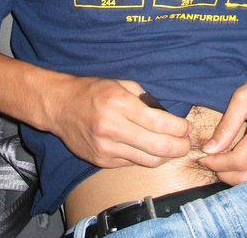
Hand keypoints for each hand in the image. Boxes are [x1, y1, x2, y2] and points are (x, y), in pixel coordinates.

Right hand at [49, 76, 190, 168]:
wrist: (59, 106)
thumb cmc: (92, 91)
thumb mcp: (120, 84)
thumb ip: (144, 99)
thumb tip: (167, 116)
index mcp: (119, 104)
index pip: (160, 122)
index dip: (179, 128)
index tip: (186, 127)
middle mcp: (112, 128)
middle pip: (158, 147)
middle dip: (179, 147)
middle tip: (186, 143)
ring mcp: (106, 148)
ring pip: (148, 160)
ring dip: (166, 156)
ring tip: (172, 148)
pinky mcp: (101, 161)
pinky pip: (132, 163)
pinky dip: (145, 157)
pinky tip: (150, 149)